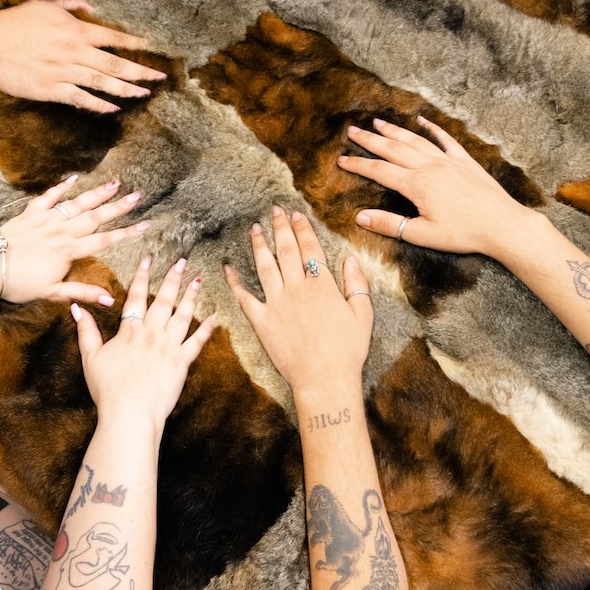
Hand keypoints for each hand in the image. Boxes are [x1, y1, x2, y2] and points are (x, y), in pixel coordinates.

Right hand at [0, 0, 166, 113]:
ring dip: (126, 89)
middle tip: (160, 77)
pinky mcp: (52, 90)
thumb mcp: (43, 5)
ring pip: (103, 83)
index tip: (150, 47)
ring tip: (144, 94)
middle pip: (115, 64)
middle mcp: (74, 51)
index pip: (112, 37)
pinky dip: (99, 104)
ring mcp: (64, 72)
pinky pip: (82, 99)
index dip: (133, 43)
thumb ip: (70, 5)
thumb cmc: (14, 23)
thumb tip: (88, 5)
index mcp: (74, 29)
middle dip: (141, 71)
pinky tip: (114, 108)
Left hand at [0, 175, 147, 303]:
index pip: (105, 241)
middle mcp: (62, 231)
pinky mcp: (32, 213)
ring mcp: (47, 219)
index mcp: (69, 251)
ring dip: (97, 194)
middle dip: (118, 207)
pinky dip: (63, 186)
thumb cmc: (18, 282)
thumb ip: (82, 293)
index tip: (145, 225)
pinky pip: (50, 196)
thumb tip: (108, 299)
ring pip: (78, 204)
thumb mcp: (52, 292)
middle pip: (96, 217)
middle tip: (138, 196)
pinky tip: (75, 178)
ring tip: (116, 183)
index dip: (127, 233)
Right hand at [71, 256, 215, 432]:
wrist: (130, 413)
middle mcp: (152, 334)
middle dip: (173, 278)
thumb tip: (77, 308)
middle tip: (182, 261)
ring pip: (183, 315)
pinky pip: (198, 341)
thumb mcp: (90, 358)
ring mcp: (169, 347)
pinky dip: (207, 328)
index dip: (142, 275)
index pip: (137, 296)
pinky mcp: (182, 363)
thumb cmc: (108, 389)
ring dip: (191, 296)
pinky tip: (215, 315)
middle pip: (164, 299)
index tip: (148, 258)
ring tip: (199, 279)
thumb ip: (86, 331)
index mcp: (130, 331)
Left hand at [224, 208, 372, 392]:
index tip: (296, 215)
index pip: (310, 248)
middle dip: (279, 228)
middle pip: (285, 250)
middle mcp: (297, 288)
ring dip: (258, 245)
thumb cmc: (347, 350)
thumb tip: (351, 260)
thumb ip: (357, 284)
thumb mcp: (363, 314)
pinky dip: (234, 282)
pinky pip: (244, 298)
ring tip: (254, 229)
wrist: (324, 379)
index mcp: (322, 285)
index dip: (302, 229)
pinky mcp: (262, 321)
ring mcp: (277, 303)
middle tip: (273, 211)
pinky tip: (227, 268)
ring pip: (264, 266)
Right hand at [337, 116, 536, 256]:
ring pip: (415, 141)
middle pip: (393, 149)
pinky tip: (422, 121)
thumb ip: (389, 224)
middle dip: (370, 140)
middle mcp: (429, 167)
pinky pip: (445, 139)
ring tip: (378, 122)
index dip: (358, 165)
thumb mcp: (422, 235)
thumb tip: (360, 216)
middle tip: (352, 130)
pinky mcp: (464, 161)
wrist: (503, 225)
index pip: (379, 172)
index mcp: (416, 185)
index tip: (342, 159)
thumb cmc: (463, 233)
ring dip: (394, 131)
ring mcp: (448, 161)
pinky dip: (432, 128)